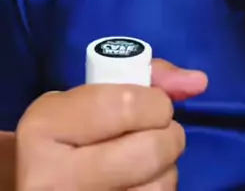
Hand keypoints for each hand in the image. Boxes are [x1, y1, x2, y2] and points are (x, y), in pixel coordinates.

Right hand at [16, 60, 207, 190]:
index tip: (155, 105)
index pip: (125, 106)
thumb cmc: (67, 132)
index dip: (156, 102)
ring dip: (166, 168)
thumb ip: (144, 78)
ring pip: (158, 187)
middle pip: (148, 152)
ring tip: (147, 160)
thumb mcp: (87, 95)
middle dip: (168, 136)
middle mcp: (53, 176)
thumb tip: (198, 82)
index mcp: (45, 126)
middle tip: (159, 132)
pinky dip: (158, 188)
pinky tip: (141, 183)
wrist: (32, 186)